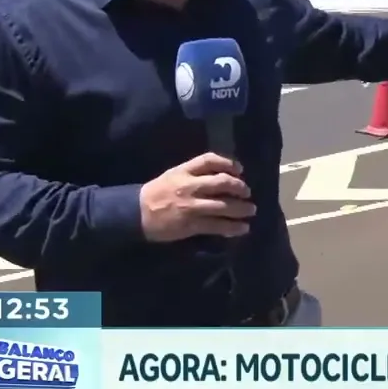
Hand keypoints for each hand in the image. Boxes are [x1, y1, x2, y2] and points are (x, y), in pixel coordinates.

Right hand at [138, 153, 255, 241]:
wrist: (136, 213)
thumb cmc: (157, 193)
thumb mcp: (173, 175)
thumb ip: (195, 172)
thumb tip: (223, 174)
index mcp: (184, 171)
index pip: (210, 160)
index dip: (228, 163)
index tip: (240, 170)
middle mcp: (190, 186)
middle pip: (222, 182)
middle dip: (240, 187)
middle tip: (247, 193)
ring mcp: (191, 206)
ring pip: (224, 206)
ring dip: (241, 209)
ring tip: (251, 211)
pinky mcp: (191, 224)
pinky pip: (217, 225)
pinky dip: (233, 227)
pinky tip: (242, 228)